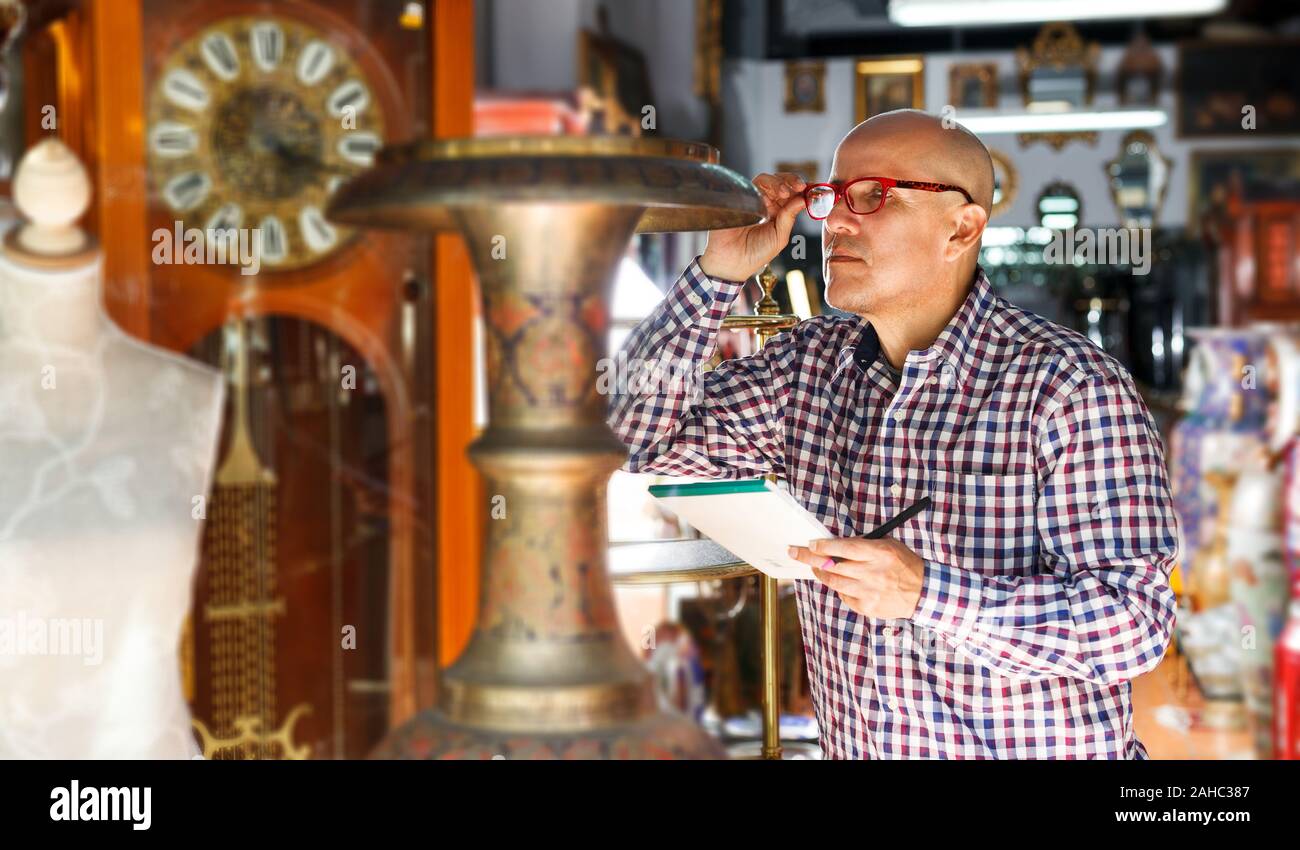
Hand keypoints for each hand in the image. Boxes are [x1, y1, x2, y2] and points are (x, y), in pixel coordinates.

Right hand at [699, 172, 805, 282]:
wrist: (732, 262)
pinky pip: (751, 185)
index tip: (814, 189)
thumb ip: (789, 218)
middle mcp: (766, 203)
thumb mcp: (779, 237)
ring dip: (778, 182)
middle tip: (800, 187)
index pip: (793, 194)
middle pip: (781, 182)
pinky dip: (761, 186)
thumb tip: (803, 199)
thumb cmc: (755, 253)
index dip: (804, 189)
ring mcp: (752, 199)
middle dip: (792, 181)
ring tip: (785, 192)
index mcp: (779, 212)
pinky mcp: (739, 197)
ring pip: (766, 180)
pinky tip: (767, 196)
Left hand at [787, 537, 924, 618]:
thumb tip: (836, 544)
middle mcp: (873, 573)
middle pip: (833, 566)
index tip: (810, 544)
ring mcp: (869, 592)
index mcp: (879, 553)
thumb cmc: (904, 565)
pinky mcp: (867, 607)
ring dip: (821, 574)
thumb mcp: (889, 546)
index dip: (824, 546)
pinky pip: (844, 596)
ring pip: (834, 583)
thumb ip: (865, 544)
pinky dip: (839, 589)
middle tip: (795, 552)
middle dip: (810, 558)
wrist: (923, 593)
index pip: (845, 548)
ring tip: (815, 567)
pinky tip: (843, 583)